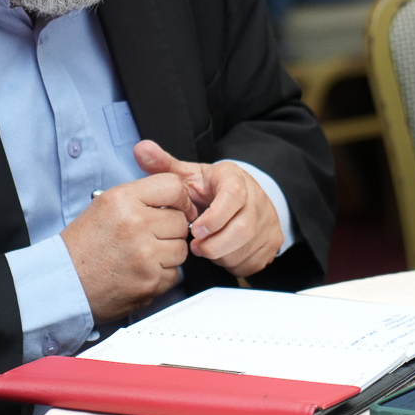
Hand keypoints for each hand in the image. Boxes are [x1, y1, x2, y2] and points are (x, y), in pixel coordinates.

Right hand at [61, 172, 192, 320]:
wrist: (63, 283)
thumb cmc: (81, 246)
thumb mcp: (103, 206)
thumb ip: (139, 197)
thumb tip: (175, 196)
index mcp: (122, 200)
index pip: (173, 187)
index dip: (180, 198)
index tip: (178, 207)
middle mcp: (135, 224)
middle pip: (181, 221)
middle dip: (171, 229)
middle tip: (152, 236)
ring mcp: (145, 255)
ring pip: (181, 249)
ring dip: (168, 253)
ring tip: (143, 255)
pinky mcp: (150, 282)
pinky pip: (174, 274)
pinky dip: (162, 275)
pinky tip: (141, 271)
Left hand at [134, 141, 284, 277]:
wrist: (240, 198)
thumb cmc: (207, 189)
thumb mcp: (187, 175)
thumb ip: (163, 165)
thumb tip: (141, 149)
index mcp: (235, 178)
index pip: (234, 196)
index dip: (213, 218)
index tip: (194, 230)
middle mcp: (257, 197)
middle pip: (242, 228)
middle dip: (214, 245)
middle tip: (195, 248)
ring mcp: (268, 219)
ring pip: (247, 247)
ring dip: (222, 256)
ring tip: (207, 250)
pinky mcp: (274, 239)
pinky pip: (254, 262)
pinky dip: (234, 265)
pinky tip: (222, 255)